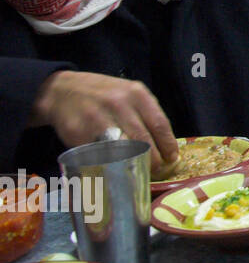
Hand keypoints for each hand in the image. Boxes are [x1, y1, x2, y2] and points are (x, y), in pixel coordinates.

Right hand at [30, 71, 178, 168]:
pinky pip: (100, 153)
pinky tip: (117, 168)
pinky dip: (110, 163)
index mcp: (136, 94)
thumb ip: (145, 114)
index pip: (159, 123)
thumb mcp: (128, 94)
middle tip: (158, 170)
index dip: (168, 144)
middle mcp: (119, 104)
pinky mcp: (80, 132)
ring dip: (134, 164)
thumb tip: (165, 144)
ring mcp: (98, 118)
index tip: (172, 158)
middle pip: (143, 139)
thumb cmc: (103, 95)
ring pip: (123, 148)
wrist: (63, 90)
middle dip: (153, 159)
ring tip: (141, 171)